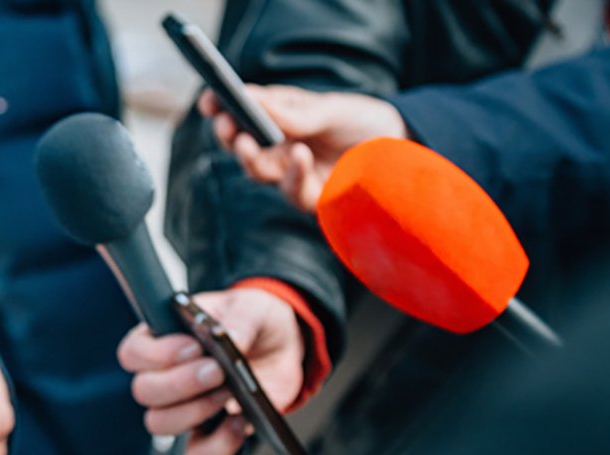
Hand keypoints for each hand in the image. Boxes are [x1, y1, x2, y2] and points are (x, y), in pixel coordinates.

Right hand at [117, 288, 304, 454]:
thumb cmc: (252, 321)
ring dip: (194, 411)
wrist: (281, 348)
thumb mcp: (252, 307)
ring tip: (229, 392)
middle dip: (180, 383)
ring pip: (160, 423)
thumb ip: (240, 319)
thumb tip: (230, 338)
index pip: (133, 353)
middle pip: (144, 391)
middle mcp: (165, 375)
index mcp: (163, 338)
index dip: (156, 354)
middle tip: (217, 370)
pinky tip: (239, 422)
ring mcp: (184, 407)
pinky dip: (218, 445)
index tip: (193, 347)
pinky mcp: (208, 433)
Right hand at [199, 85, 406, 210]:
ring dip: (249, 157)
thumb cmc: (360, 120)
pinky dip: (292, 174)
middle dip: (227, 135)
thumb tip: (254, 102)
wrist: (400, 147)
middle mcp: (278, 146)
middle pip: (240, 145)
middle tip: (225, 125)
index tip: (208, 102)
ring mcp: (292, 172)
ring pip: (258, 170)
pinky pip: (292, 190)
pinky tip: (298, 156)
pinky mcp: (311, 197)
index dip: (220, 107)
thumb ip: (294, 113)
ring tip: (247, 141)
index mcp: (277, 117)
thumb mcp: (330, 108)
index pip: (240, 112)